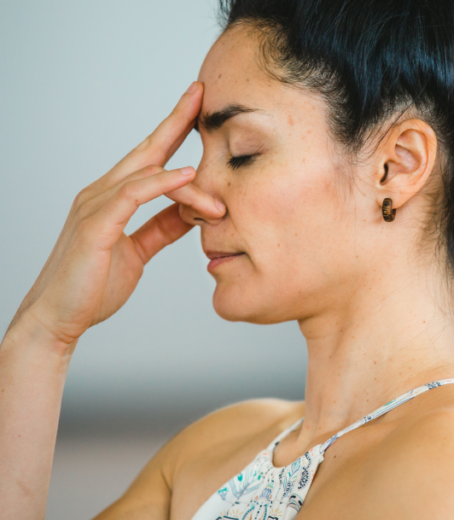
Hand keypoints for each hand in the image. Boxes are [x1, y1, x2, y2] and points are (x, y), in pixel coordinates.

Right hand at [11, 82, 223, 347]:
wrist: (58, 318)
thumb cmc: (93, 286)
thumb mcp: (139, 251)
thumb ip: (162, 228)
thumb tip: (193, 212)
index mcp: (113, 198)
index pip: (150, 157)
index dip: (175, 130)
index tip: (201, 109)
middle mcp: (101, 193)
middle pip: (147, 148)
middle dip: (177, 119)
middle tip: (203, 93)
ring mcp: (95, 206)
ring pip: (147, 173)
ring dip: (190, 180)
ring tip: (221, 197)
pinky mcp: (95, 224)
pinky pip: (134, 194)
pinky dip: (163, 182)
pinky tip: (188, 177)